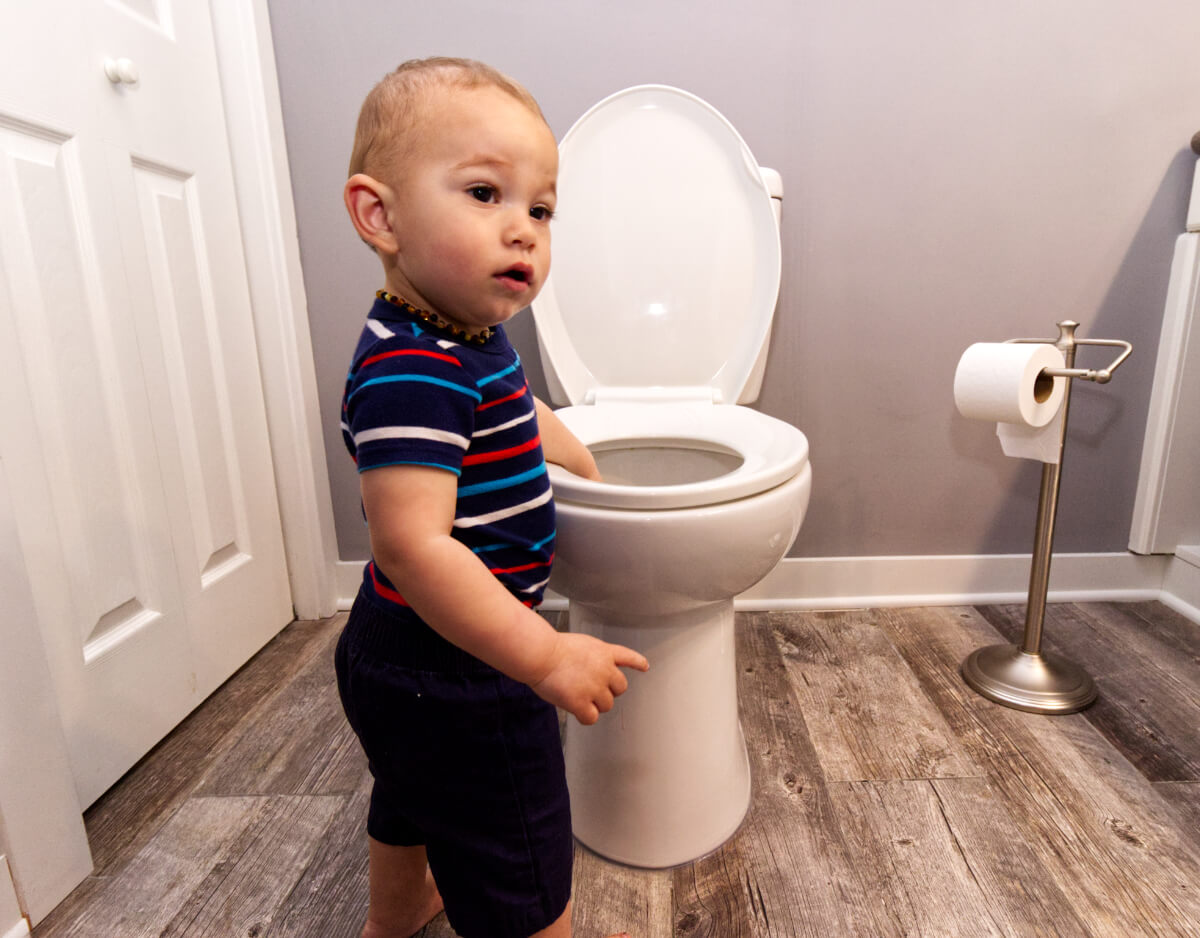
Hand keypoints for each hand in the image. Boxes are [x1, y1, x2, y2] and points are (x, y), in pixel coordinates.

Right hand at [529, 632, 648, 724]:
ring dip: (594, 704)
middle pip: (620, 688)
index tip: (644, 666)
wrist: (541, 655)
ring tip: (576, 695)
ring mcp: (595, 687)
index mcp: (604, 652)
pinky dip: (585, 716)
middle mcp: (605, 669)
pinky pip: (591, 718)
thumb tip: (590, 670)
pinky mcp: (582, 702)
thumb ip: (591, 657)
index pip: (627, 657)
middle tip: (590, 689)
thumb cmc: (551, 648)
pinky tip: (575, 710)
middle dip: (608, 691)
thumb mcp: (580, 644)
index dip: (637, 663)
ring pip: (607, 705)